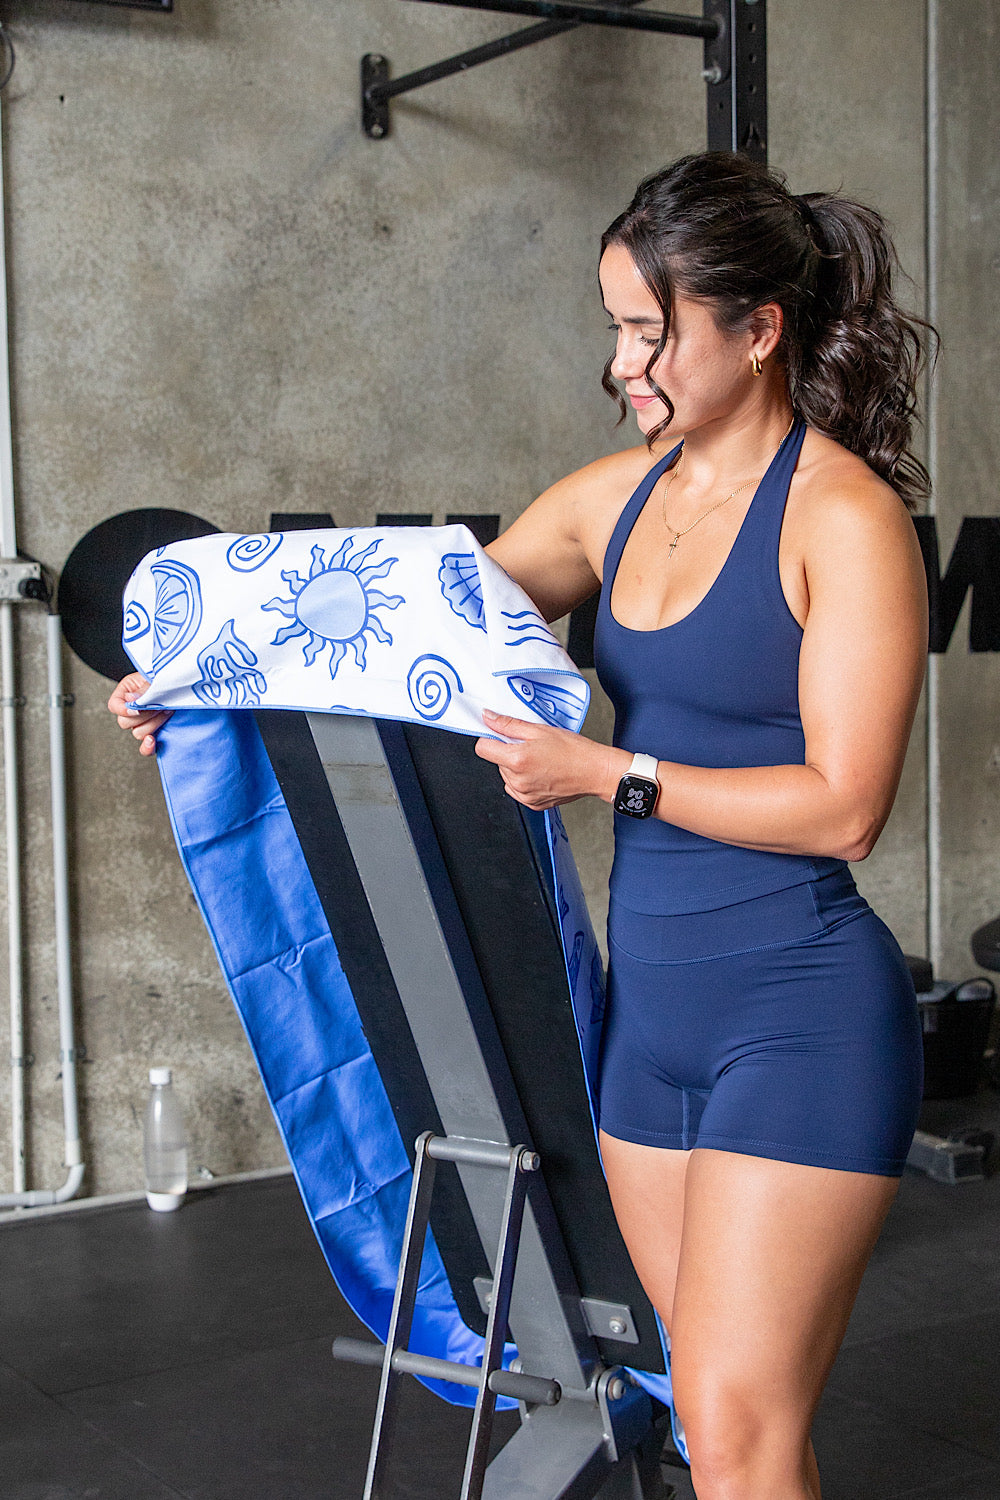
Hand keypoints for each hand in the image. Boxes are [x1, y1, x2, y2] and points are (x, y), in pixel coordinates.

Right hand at [108, 672, 171, 756]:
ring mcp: (143, 723)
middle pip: (125, 723)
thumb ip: (144, 689)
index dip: (123, 710)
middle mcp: (133, 710)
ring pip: (137, 733)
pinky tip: (152, 741)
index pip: (114, 705)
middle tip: (159, 704)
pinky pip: (146, 748)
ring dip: (153, 724)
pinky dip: (148, 747)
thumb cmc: (171, 677)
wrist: (186, 686)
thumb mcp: (156, 678)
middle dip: (144, 715)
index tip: (137, 708)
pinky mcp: (155, 733)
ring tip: (166, 711)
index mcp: (127, 692)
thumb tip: (131, 700)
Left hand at [475, 709, 619, 809]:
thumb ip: (508, 724)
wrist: (595, 772)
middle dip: (508, 752)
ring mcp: (525, 795)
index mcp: (517, 760)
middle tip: (531, 747)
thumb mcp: (539, 730)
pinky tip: (541, 773)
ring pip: (506, 776)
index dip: (490, 739)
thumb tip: (488, 718)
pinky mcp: (532, 804)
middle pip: (496, 762)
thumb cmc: (574, 751)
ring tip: (540, 761)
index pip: (482, 748)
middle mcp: (518, 781)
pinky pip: (517, 790)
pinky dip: (524, 781)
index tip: (500, 736)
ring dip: (516, 768)